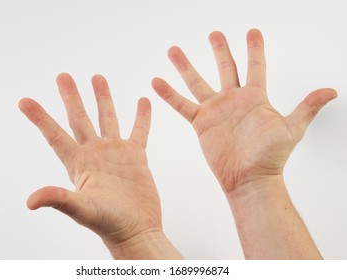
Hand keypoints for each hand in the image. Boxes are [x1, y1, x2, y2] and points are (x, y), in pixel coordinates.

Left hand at [19, 73, 178, 258]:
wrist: (137, 228)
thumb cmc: (109, 223)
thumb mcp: (83, 210)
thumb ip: (60, 199)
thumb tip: (31, 201)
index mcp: (79, 163)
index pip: (55, 136)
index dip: (40, 118)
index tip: (24, 101)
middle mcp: (95, 154)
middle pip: (80, 119)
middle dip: (71, 97)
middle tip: (63, 76)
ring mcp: (115, 153)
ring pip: (108, 118)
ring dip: (103, 98)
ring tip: (97, 77)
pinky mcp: (136, 156)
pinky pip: (138, 130)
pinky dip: (141, 116)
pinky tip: (142, 100)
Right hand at [152, 29, 335, 193]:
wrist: (249, 179)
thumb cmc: (272, 157)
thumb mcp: (292, 129)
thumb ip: (307, 107)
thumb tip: (331, 90)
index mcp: (255, 97)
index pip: (255, 66)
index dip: (254, 48)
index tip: (252, 31)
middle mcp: (233, 100)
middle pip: (225, 68)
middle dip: (220, 50)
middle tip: (215, 33)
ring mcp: (215, 110)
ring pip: (197, 82)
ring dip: (185, 66)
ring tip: (174, 50)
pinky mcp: (201, 123)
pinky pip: (182, 105)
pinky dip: (169, 94)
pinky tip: (157, 82)